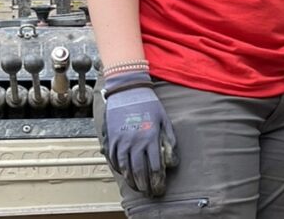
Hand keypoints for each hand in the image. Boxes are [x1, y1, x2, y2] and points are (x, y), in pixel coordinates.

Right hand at [100, 71, 177, 196]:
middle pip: (139, 172)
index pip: (155, 167)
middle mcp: (134, 142)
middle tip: (149, 193)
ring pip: (125, 168)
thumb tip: (172, 162)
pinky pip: (113, 159)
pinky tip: (125, 174)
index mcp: (150, 138)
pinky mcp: (111, 138)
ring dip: (131, 181)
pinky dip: (119, 169)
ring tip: (138, 188)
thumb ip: (170, 141)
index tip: (160, 189)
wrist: (128, 90)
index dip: (158, 181)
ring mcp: (121, 141)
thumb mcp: (164, 120)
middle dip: (145, 186)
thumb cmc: (149, 104)